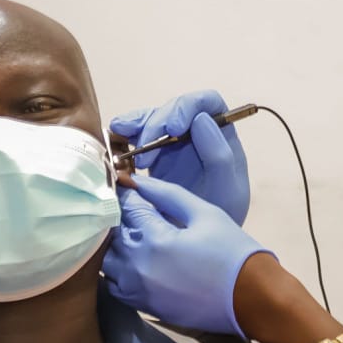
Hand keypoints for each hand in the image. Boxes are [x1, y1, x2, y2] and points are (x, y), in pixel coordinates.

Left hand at [105, 176, 270, 336]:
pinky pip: (115, 286)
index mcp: (153, 238)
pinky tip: (135, 262)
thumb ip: (166, 194)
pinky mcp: (143, 305)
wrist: (250, 297)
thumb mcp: (203, 213)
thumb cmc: (231, 251)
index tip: (129, 185)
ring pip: (106, 262)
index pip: (126, 206)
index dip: (127, 193)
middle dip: (120, 218)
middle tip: (135, 211)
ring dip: (115, 247)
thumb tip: (136, 181)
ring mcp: (137, 289)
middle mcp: (137, 265)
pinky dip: (118, 272)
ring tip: (134, 237)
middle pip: (111, 234)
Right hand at [110, 91, 250, 224]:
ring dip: (135, 125)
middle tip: (145, 155)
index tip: (174, 128)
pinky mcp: (153, 154)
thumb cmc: (220, 215)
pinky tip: (114, 140)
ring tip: (120, 135)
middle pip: (173, 109)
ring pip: (152, 119)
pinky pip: (136, 136)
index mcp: (220, 136)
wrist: (200, 239)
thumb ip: (220, 156)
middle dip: (156, 125)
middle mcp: (196, 133)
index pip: (207, 102)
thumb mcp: (228, 191)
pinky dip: (123, 135)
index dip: (187, 107)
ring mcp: (173, 142)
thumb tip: (201, 119)